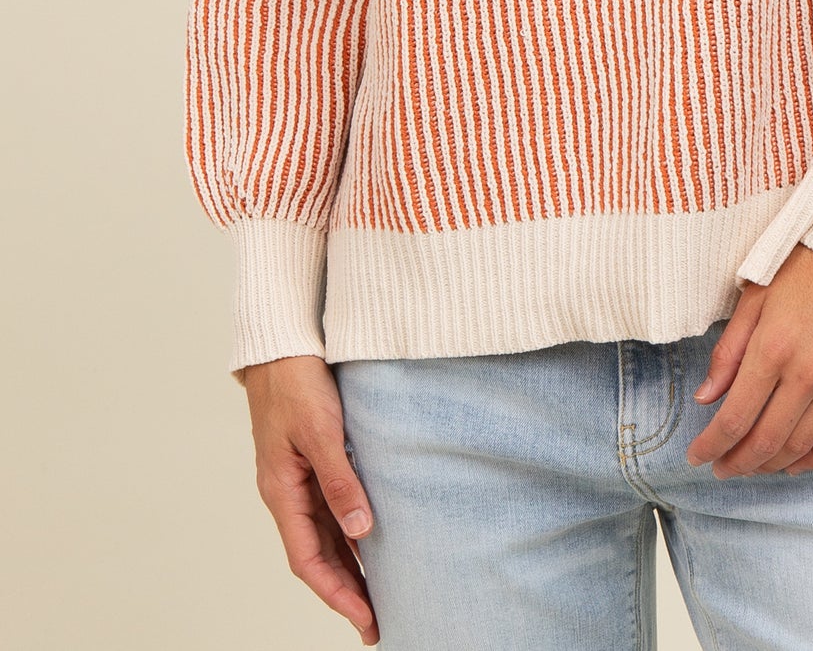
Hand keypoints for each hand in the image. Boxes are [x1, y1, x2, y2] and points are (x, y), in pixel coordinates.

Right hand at [242, 354, 378, 644]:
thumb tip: (362, 532)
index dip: (337, 594)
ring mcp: (297, 478)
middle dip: (346, 591)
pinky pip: (329, 509)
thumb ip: (340, 482)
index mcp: (281, 491)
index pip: (308, 560)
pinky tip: (372, 541)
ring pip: (325, 535)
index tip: (365, 619)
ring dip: (350, 565)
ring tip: (380, 593)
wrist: (281, 344)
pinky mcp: (310, 460)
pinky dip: (349, 532)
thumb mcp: (321, 432)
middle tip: (378, 621)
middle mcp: (287, 492)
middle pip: (317, 555)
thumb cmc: (296, 382)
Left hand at [684, 244, 812, 477]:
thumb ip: (729, 350)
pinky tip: (797, 463)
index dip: (711, 445)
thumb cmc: (807, 261)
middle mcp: (807, 373)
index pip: (734, 417)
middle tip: (719, 467)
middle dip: (737, 462)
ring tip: (751, 465)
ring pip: (801, 446)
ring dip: (771, 465)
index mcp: (773, 347)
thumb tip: (706, 397)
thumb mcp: (755, 294)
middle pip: (766, 440)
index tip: (696, 456)